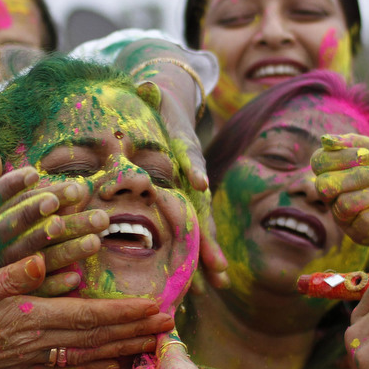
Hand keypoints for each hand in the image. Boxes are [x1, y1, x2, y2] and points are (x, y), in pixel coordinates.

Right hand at [0, 153, 109, 341]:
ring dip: (57, 251)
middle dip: (42, 215)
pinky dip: (43, 289)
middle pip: (2, 236)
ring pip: (14, 268)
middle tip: (78, 195)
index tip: (34, 173)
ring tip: (92, 235)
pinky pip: (11, 300)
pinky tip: (75, 277)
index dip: (3, 190)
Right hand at [0, 254, 173, 368]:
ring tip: (150, 347)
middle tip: (170, 327)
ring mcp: (22, 359)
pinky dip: (87, 368)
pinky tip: (104, 368)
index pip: (88, 314)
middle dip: (134, 330)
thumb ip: (7, 276)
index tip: (159, 308)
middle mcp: (31, 341)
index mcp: (25, 316)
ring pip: (84, 356)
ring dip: (120, 349)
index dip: (126, 311)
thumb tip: (41, 262)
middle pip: (95, 337)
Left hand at [116, 39, 228, 288]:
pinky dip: (200, 258)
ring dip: (209, 256)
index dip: (194, 166)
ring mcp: (193, 192)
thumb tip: (148, 83)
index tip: (198, 182)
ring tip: (219, 285)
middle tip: (218, 266)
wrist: (174, 106)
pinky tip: (208, 285)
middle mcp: (193, 174)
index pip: (190, 156)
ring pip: (203, 227)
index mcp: (182, 148)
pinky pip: (194, 233)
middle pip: (203, 206)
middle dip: (209, 237)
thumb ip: (152, 92)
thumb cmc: (160, 106)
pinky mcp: (188, 203)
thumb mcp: (156, 98)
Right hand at [311, 134, 368, 246]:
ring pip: (343, 206)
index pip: (318, 163)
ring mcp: (346, 219)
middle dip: (356, 176)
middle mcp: (335, 197)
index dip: (341, 157)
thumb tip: (325, 139)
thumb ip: (355, 143)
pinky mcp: (362, 236)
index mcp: (336, 173)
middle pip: (324, 186)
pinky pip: (362, 223)